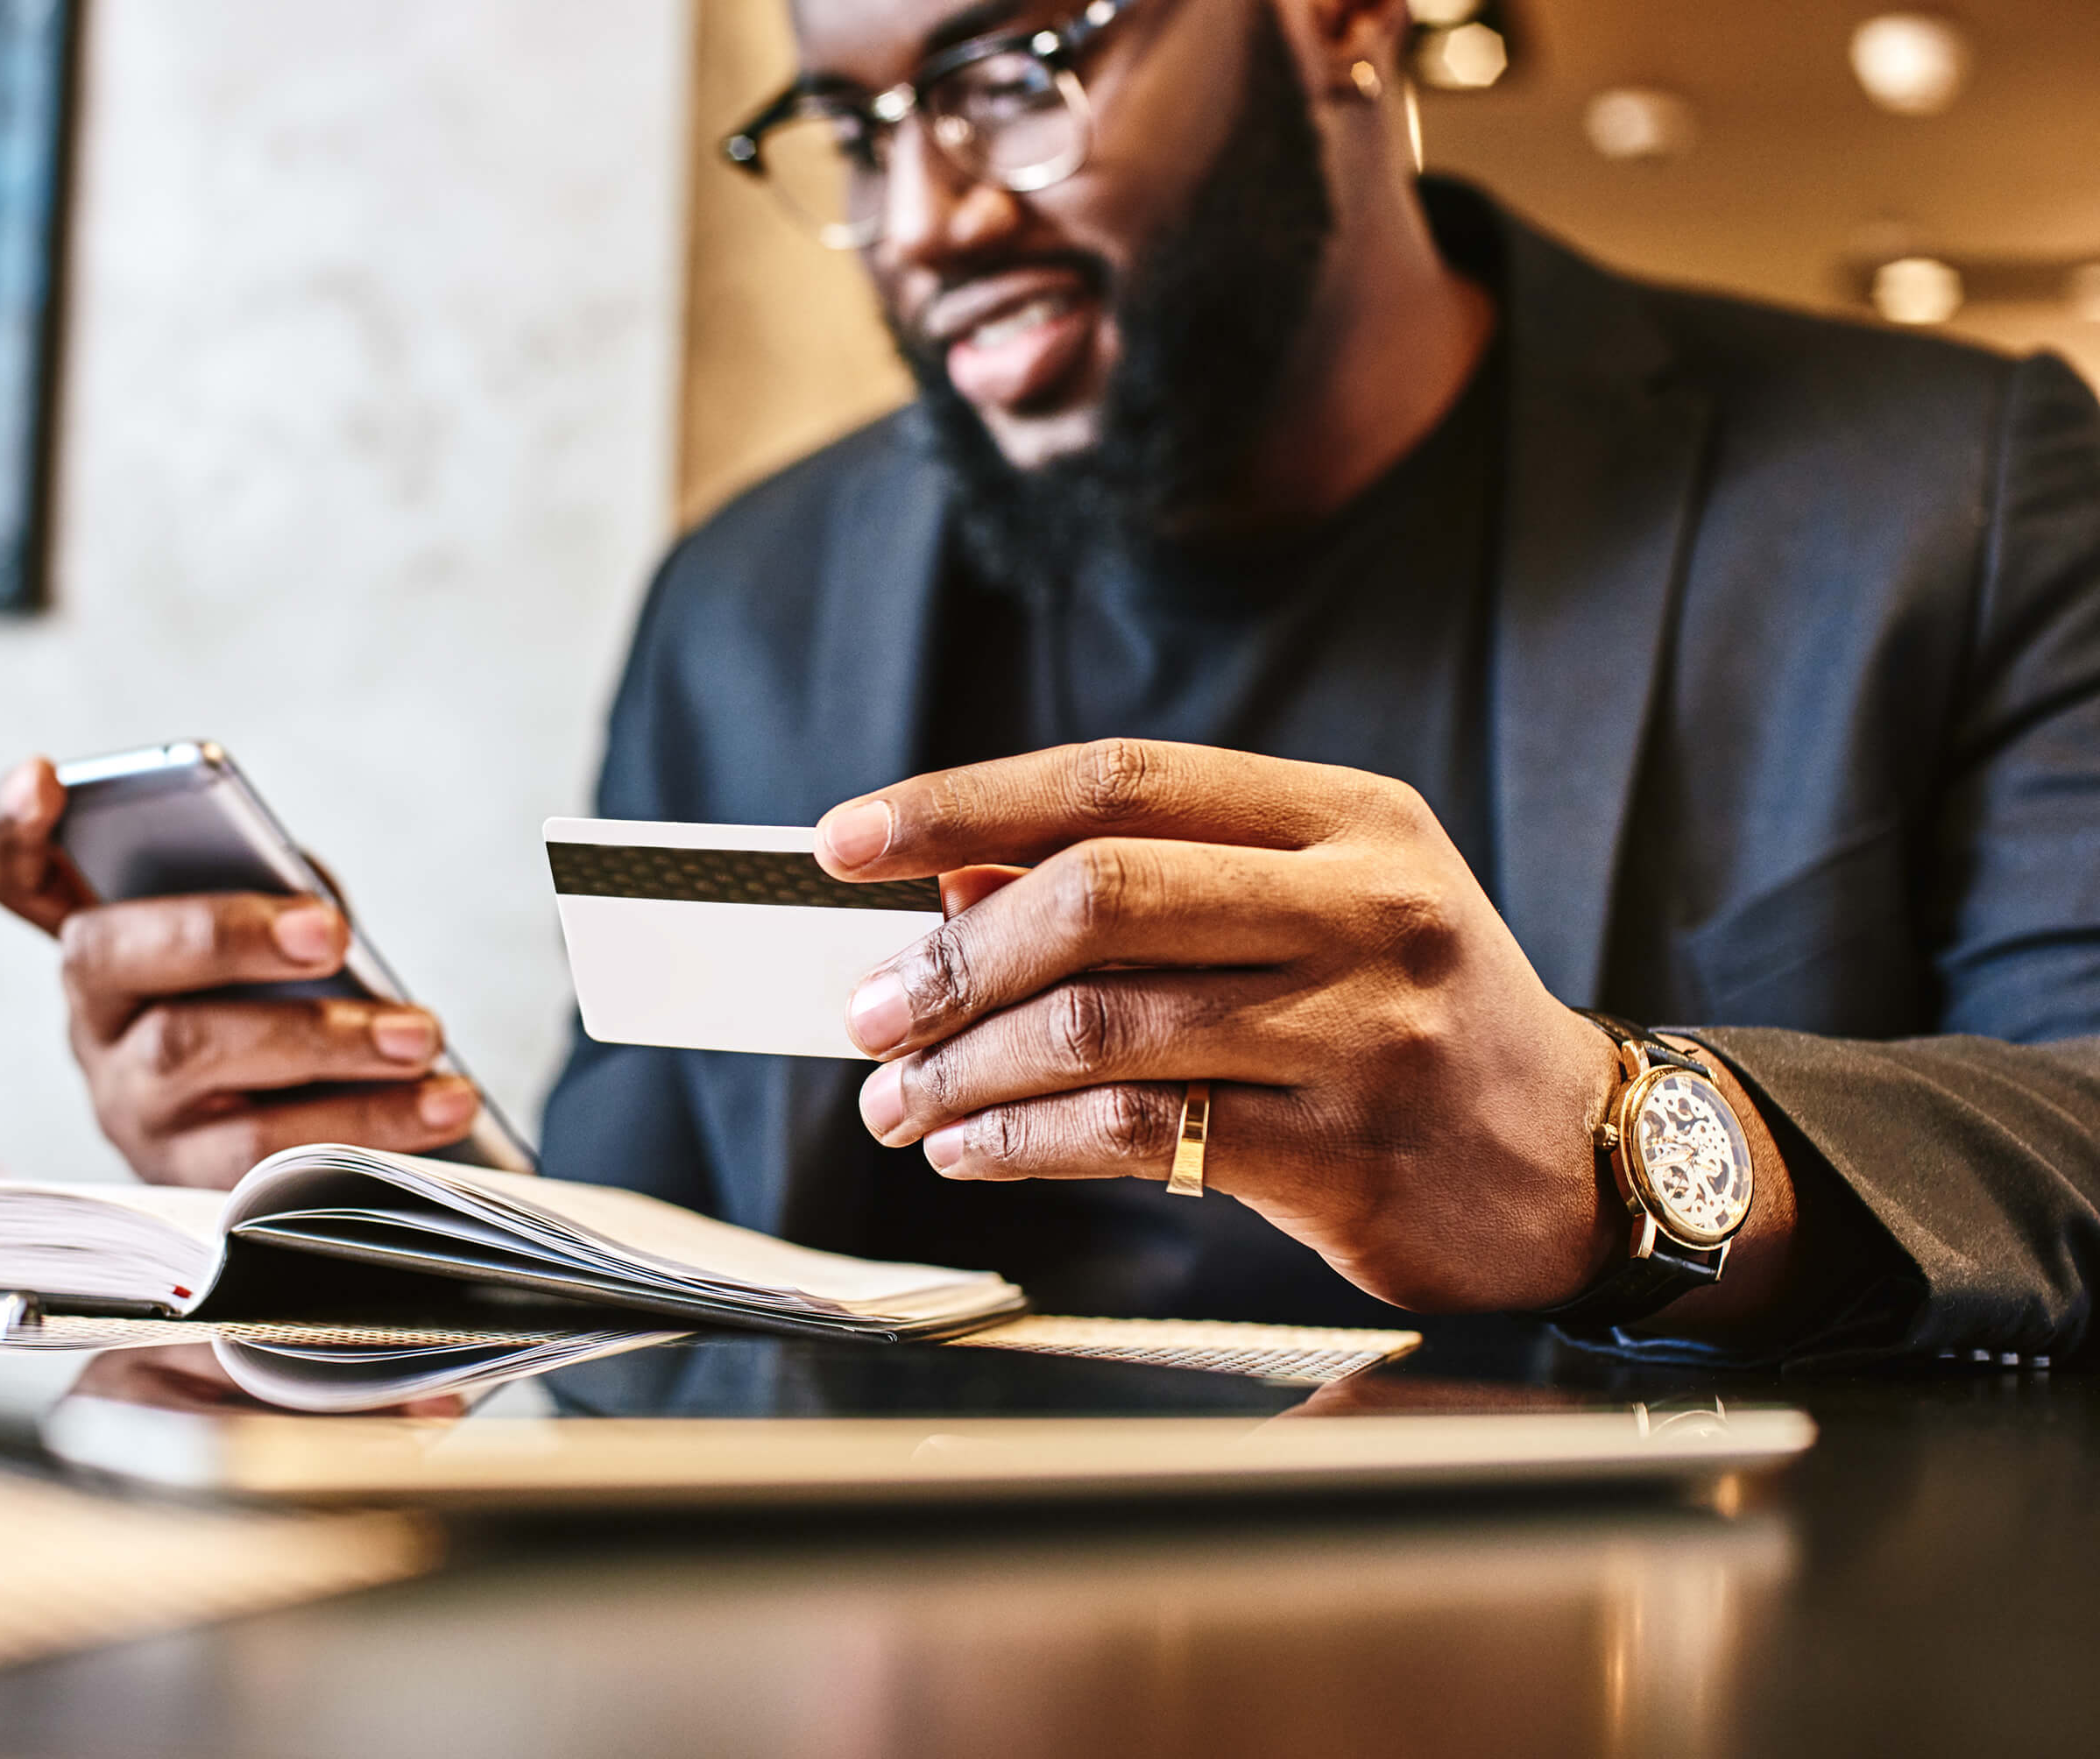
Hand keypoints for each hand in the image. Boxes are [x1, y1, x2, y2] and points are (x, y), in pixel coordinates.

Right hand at [0, 758, 478, 1187]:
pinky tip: (446, 1102)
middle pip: (118, 957)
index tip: (42, 775)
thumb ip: (278, 897)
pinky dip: (369, 1124)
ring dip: (324, 1045)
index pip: (16, 875)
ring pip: (196, 1058)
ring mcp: (130, 1105)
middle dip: (224, 935)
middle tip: (328, 933)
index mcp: (107, 941)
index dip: (12, 826)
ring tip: (423, 1035)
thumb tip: (313, 913)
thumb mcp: (280, 936)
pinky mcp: (187, 1184)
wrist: (319, 1136)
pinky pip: (264, 1160)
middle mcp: (94, 1020)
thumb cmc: (294, 1004)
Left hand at [816, 739, 1627, 1313]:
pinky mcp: (1347, 1152)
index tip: (850, 839)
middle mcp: (1370, 906)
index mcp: (1351, 818)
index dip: (964, 804)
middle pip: (1100, 895)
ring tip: (897, 1095)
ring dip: (964, 1067)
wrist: (1579, 1159)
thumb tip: (953, 886)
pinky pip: (1134, 1135)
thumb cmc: (1414, 1019)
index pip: (1121, 779)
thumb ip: (1150, 888)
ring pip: (1103, 1026)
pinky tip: (970, 1148)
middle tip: (868, 1009)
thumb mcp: (1311, 911)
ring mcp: (1367, 1029)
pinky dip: (1020, 1141)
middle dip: (951, 958)